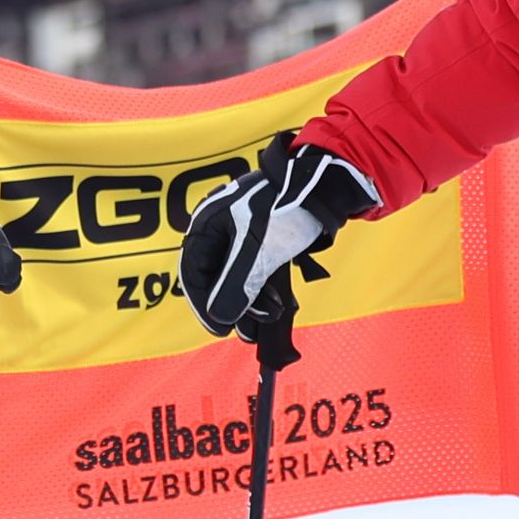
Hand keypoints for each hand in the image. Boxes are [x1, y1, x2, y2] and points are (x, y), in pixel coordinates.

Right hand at [178, 138, 377, 338]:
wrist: (325, 187)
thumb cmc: (286, 209)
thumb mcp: (256, 251)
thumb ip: (235, 286)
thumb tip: (220, 318)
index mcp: (206, 224)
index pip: (193, 273)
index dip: (203, 305)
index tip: (220, 330)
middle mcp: (218, 229)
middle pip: (215, 278)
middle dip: (233, 307)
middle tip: (248, 331)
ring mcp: (240, 234)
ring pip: (236, 277)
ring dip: (251, 302)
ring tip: (270, 320)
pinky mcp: (263, 239)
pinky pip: (255, 271)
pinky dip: (264, 290)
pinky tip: (278, 306)